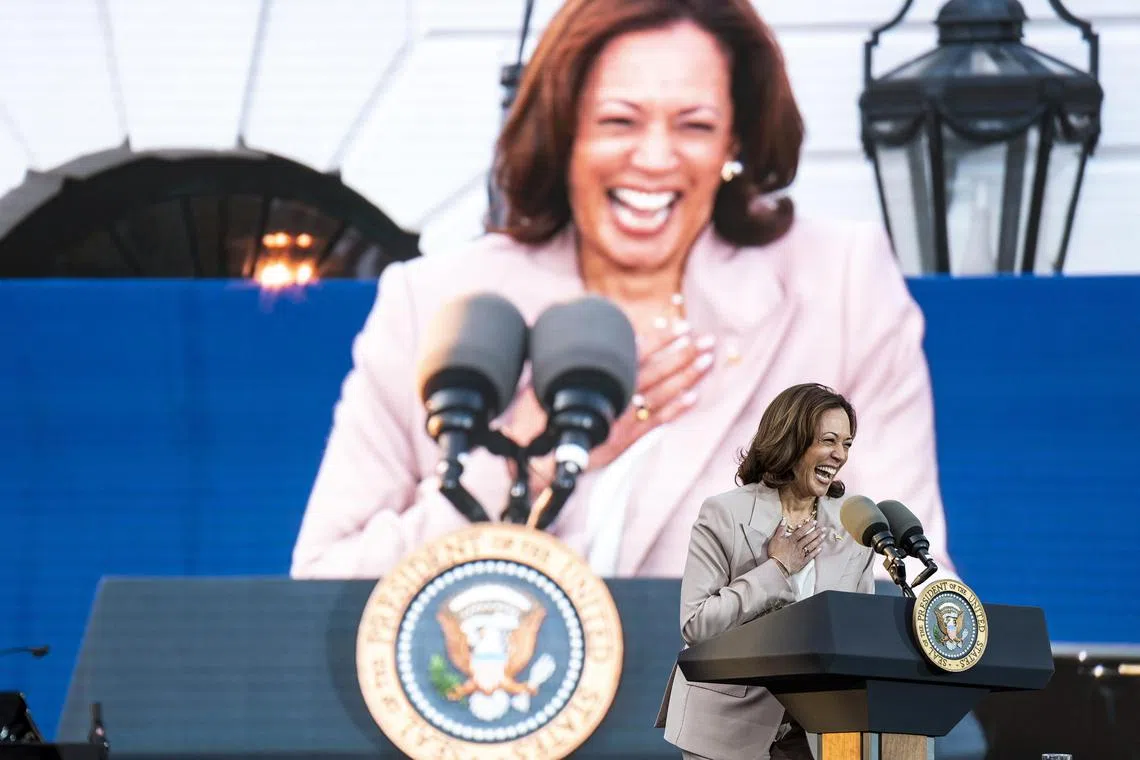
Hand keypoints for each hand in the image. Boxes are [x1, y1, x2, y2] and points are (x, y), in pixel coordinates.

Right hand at [497, 320, 715, 480]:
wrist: (534, 461)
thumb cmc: (533, 421)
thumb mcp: (542, 384)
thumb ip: (562, 365)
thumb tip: (573, 343)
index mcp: (596, 383)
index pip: (632, 355)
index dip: (656, 340)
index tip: (677, 326)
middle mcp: (613, 400)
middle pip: (654, 372)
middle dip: (682, 354)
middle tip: (706, 339)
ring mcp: (622, 421)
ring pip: (660, 394)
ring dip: (686, 376)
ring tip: (708, 360)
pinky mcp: (624, 442)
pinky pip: (655, 423)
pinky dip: (676, 410)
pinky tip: (694, 397)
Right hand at [766, 521, 823, 574]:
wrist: (777, 566)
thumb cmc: (775, 552)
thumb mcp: (775, 539)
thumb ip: (780, 529)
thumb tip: (784, 520)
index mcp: (792, 540)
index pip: (801, 531)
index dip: (808, 526)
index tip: (815, 522)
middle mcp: (798, 546)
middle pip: (808, 538)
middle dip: (816, 532)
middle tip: (824, 528)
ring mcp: (801, 554)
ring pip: (811, 546)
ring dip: (818, 540)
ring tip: (824, 536)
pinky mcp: (802, 562)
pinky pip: (810, 556)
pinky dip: (815, 552)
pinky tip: (820, 548)